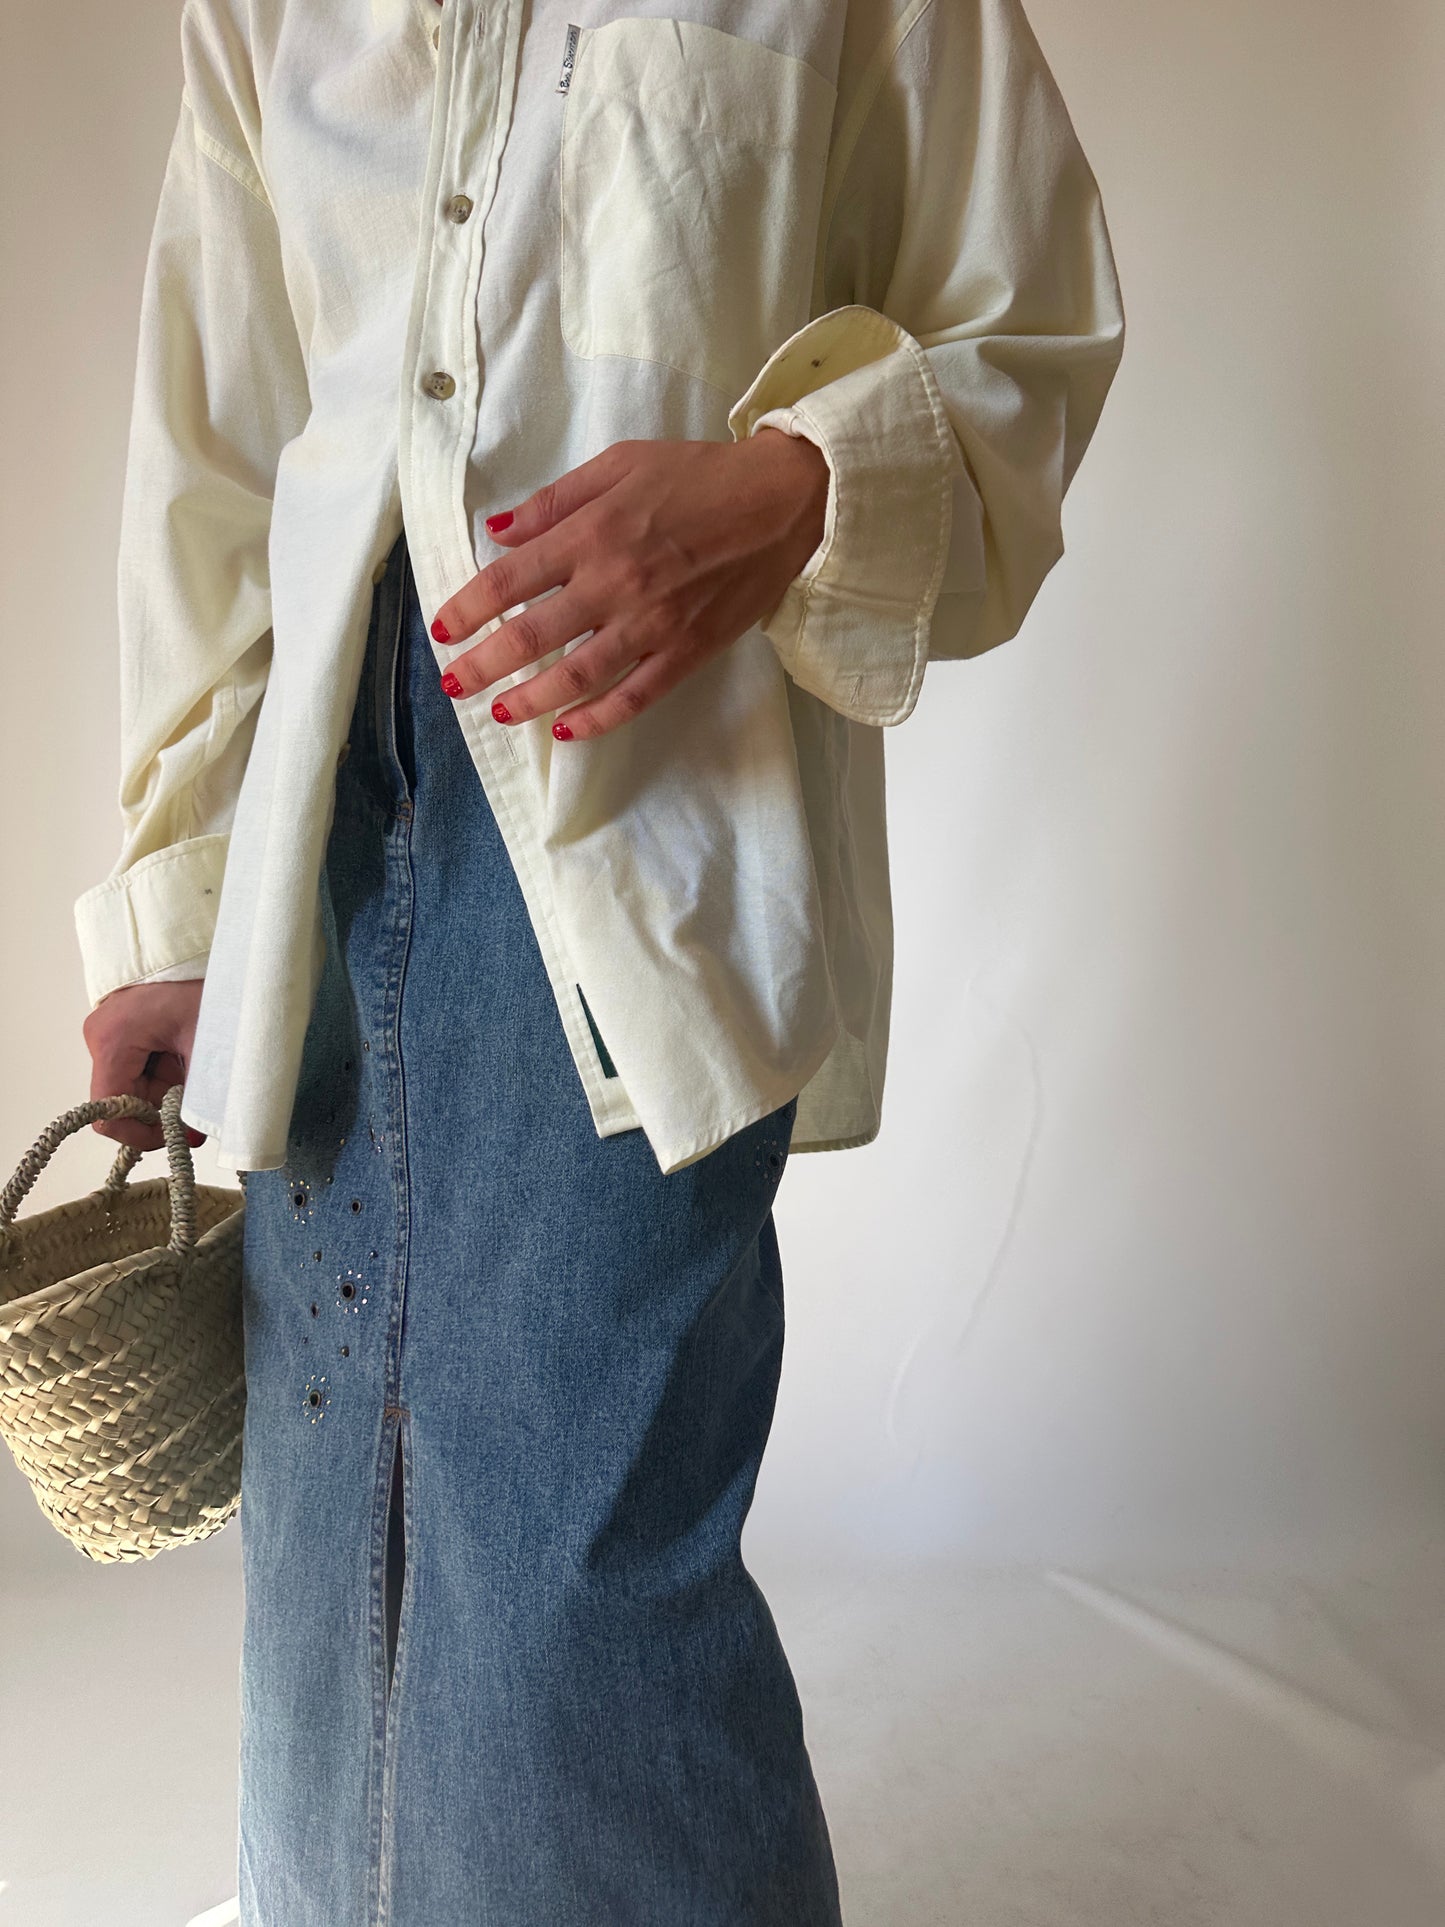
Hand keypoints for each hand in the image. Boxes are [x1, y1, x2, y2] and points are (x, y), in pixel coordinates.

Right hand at [82, 979, 206, 1153]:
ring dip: (170, 1092)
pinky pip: (141, 1068)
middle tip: (200, 1107)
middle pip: (123, 1101)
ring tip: (204, 1074)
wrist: (224, 948)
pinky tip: (193, 1062)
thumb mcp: (209, 1046)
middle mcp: (102, 1036)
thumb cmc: (213, 984)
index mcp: (113, 1039)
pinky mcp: (125, 1030)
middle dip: (162, 1111)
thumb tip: (191, 1136)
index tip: (175, 1134)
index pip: (108, 1112)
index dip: (141, 1134)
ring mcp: (111, 1031)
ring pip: (134, 1087)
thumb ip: (198, 1097)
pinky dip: (169, 1075)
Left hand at [429, 428, 829, 739]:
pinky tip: (566, 730)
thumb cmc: (699, 475)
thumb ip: (556, 500)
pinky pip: (633, 697)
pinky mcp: (686, 652)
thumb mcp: (620, 464)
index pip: (509, 581)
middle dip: (483, 666)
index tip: (443, 628)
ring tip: (499, 714)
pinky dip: (596, 719)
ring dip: (528, 701)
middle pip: (529, 637)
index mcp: (592, 534)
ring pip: (574, 677)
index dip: (468, 609)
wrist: (782, 502)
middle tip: (454, 684)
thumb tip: (499, 529)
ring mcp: (651, 625)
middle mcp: (614, 584)